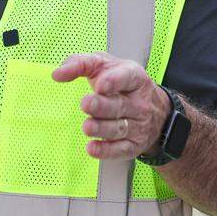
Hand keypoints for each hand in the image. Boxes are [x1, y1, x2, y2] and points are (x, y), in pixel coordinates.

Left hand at [51, 52, 170, 159]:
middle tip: (86, 103)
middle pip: (120, 105)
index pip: (128, 77)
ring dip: (102, 128)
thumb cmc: (121, 82)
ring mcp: (139, 125)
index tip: (100, 85)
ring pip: (119, 128)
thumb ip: (80, 64)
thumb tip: (57, 74)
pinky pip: (120, 150)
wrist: (158, 109)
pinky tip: (92, 148)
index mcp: (134, 78)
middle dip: (102, 106)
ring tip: (87, 126)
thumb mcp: (104, 65)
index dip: (115, 81)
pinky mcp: (134, 145)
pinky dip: (106, 150)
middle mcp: (139, 102)